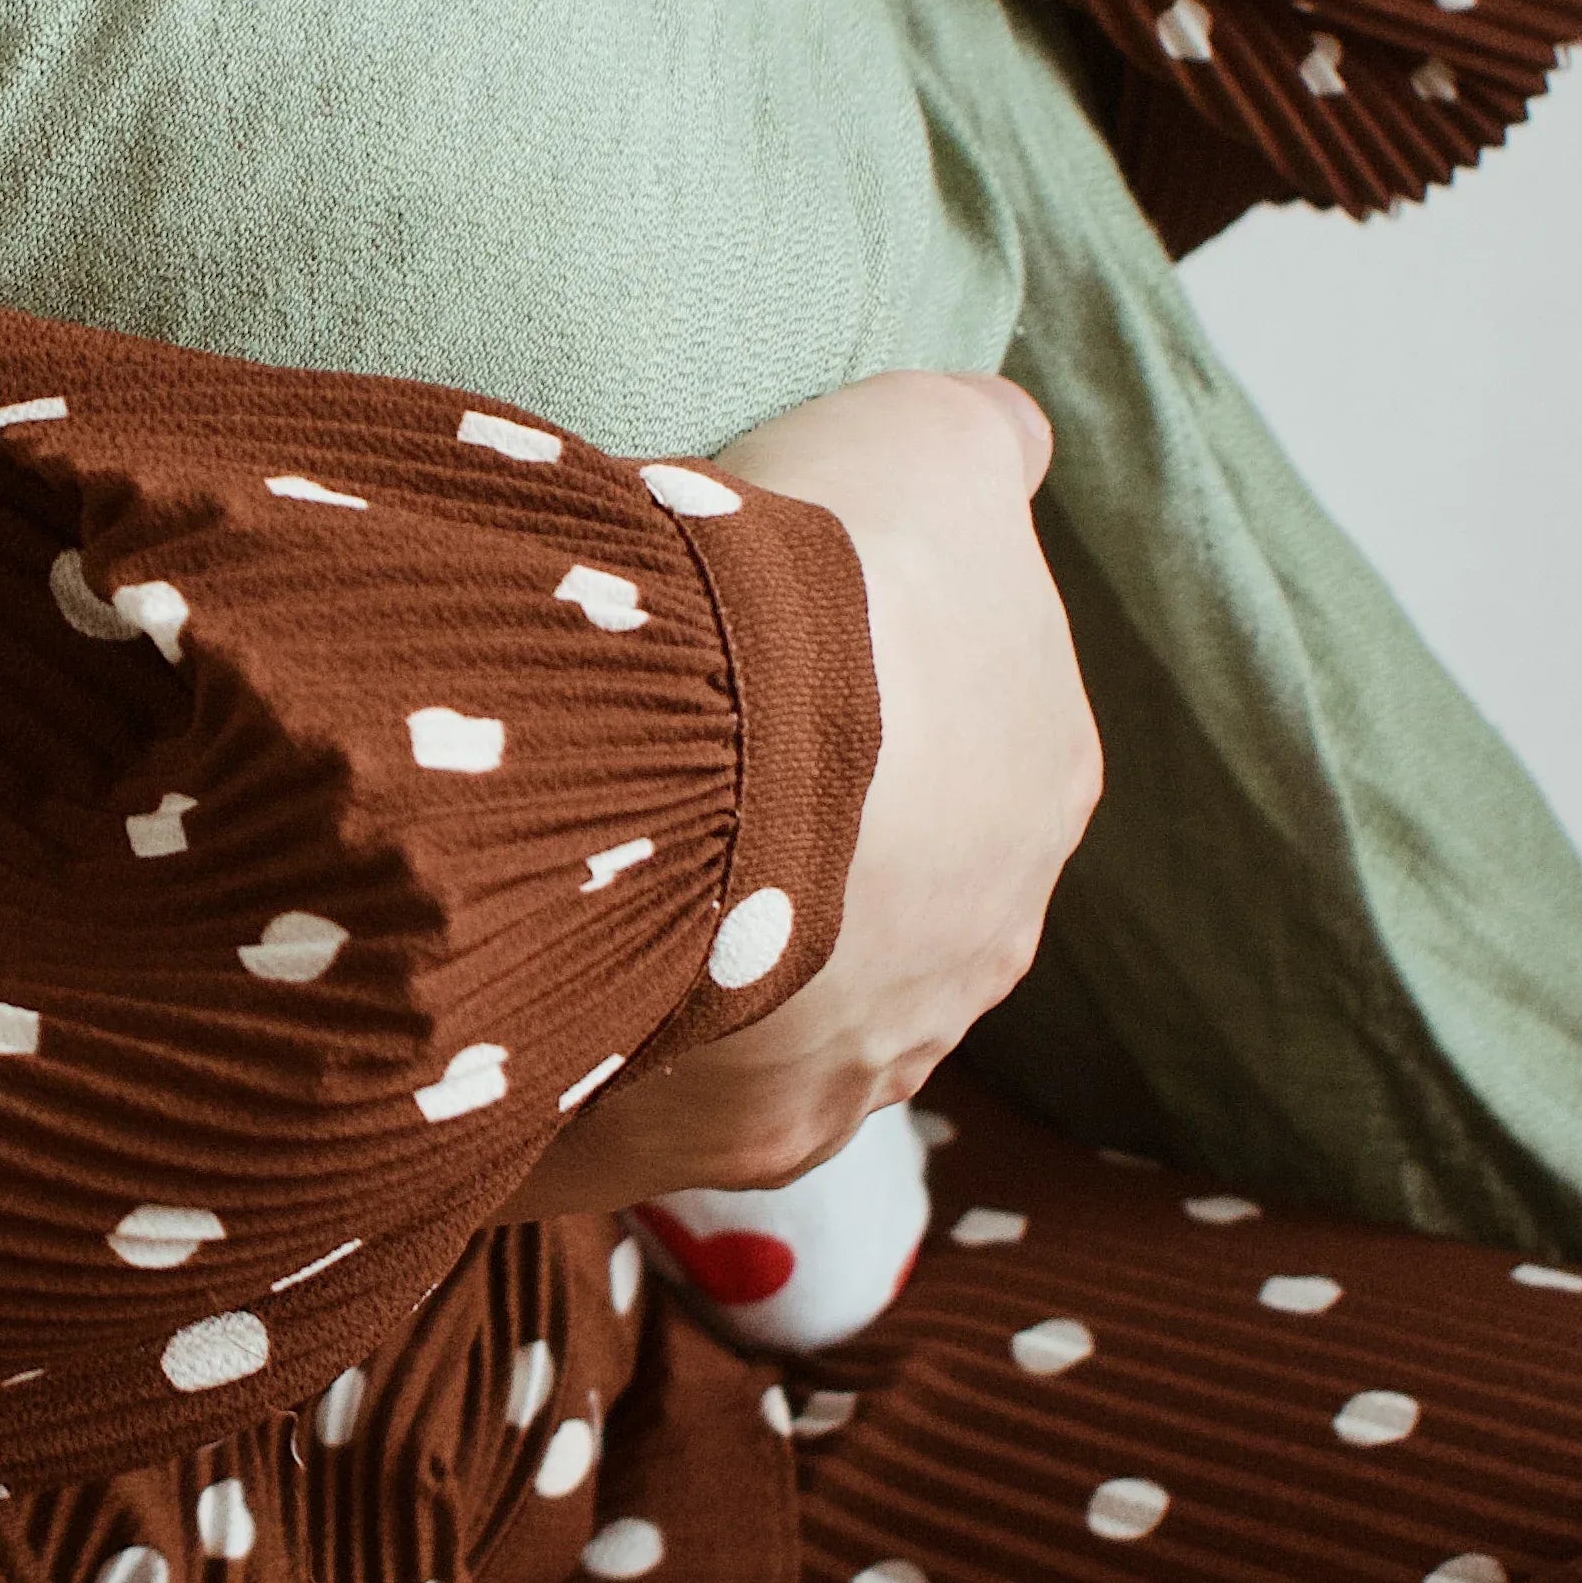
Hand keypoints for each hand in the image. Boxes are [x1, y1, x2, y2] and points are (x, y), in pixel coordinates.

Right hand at [512, 374, 1099, 1219]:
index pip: (952, 745)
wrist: (698, 739)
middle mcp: (983, 946)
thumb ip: (977, 444)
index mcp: (1039, 783)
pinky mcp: (741, 1141)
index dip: (839, 705)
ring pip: (776, 1012)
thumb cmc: (827, 583)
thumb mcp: (926, 441)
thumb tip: (1004, 445)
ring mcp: (866, 1064)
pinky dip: (617, 1064)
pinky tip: (542, 1002)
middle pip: (872, 895)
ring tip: (579, 891)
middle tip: (649, 782)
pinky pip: (672, 1104)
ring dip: (700, 966)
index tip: (728, 668)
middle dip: (778, 856)